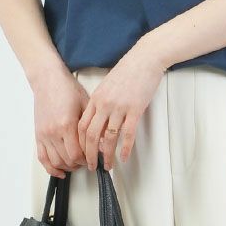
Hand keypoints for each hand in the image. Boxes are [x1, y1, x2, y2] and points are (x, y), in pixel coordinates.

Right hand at [32, 62, 89, 177]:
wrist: (47, 79)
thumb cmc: (67, 89)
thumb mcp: (86, 105)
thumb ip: (94, 126)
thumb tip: (104, 144)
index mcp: (66, 125)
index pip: (78, 154)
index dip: (88, 160)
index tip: (95, 159)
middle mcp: (53, 132)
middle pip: (68, 160)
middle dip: (80, 164)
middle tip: (89, 162)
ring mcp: (44, 135)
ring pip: (55, 162)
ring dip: (68, 167)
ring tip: (77, 165)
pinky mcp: (38, 135)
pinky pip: (42, 158)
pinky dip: (51, 168)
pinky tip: (60, 171)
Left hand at [77, 39, 168, 168]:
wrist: (145, 59)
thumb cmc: (128, 71)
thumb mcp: (107, 86)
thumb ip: (101, 103)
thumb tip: (99, 121)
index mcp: (96, 99)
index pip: (82, 126)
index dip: (80, 143)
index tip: (82, 154)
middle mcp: (104, 105)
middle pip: (90, 135)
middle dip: (89, 154)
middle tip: (90, 166)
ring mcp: (119, 108)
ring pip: (108, 138)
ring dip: (106, 155)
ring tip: (107, 166)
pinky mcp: (135, 110)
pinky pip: (127, 134)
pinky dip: (125, 148)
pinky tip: (124, 157)